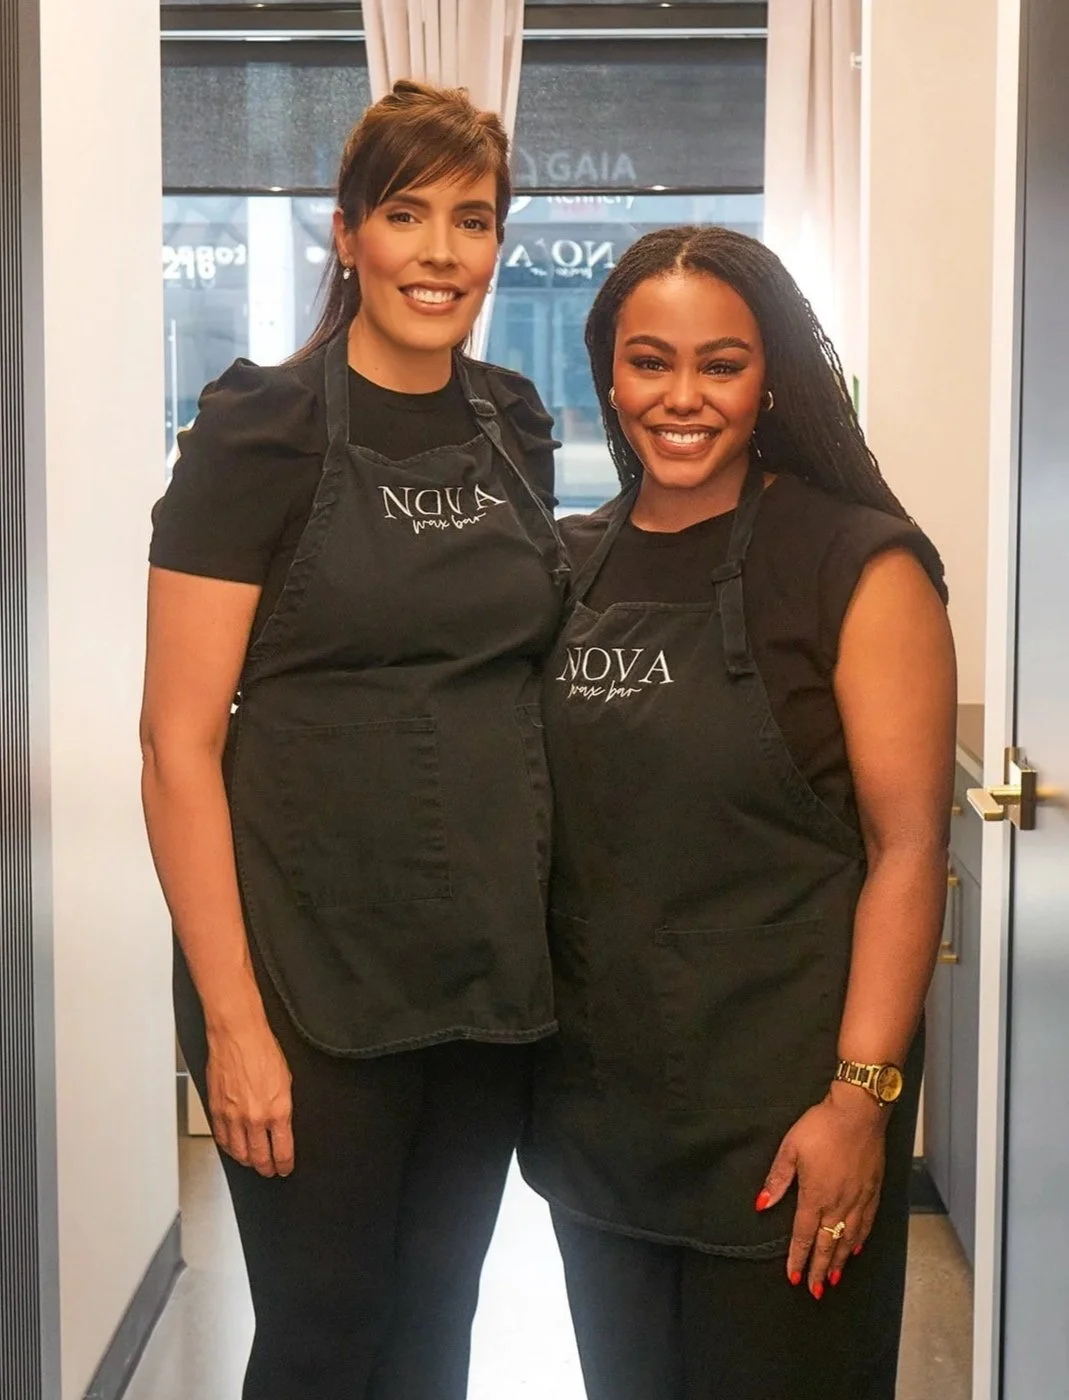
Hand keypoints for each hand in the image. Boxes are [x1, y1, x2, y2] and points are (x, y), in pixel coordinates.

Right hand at [205, 1021, 294, 1177]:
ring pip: (239, 1153)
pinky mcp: (217, 1111)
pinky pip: (222, 1140)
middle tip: (269, 1170)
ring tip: (253, 1161)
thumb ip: (283, 1107)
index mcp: (278, 1110)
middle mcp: (255, 1118)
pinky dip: (229, 1148)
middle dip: (266, 1168)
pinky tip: (234, 1148)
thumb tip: (283, 1126)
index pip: (283, 1151)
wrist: (238, 1035)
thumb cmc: (263, 1050)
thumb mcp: (286, 1081)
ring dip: (248, 1161)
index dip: (284, 1165)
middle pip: (260, 1158)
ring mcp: (234, 1116)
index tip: (285, 1168)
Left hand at [756, 1085, 887, 1296]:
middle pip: (828, 1244)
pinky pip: (867, 1224)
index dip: (798, 1257)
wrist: (858, 1113)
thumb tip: (762, 1205)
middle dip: (820, 1269)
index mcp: (815, 1196)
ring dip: (840, 1261)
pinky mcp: (873, 1191)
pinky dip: (860, 1240)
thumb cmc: (821, 1127)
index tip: (794, 1277)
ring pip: (848, 1239)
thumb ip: (777, 1179)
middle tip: (816, 1291)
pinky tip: (856, 1249)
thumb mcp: (791, 1148)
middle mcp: (838, 1204)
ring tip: (834, 1279)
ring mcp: (858, 1199)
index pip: (804, 1235)